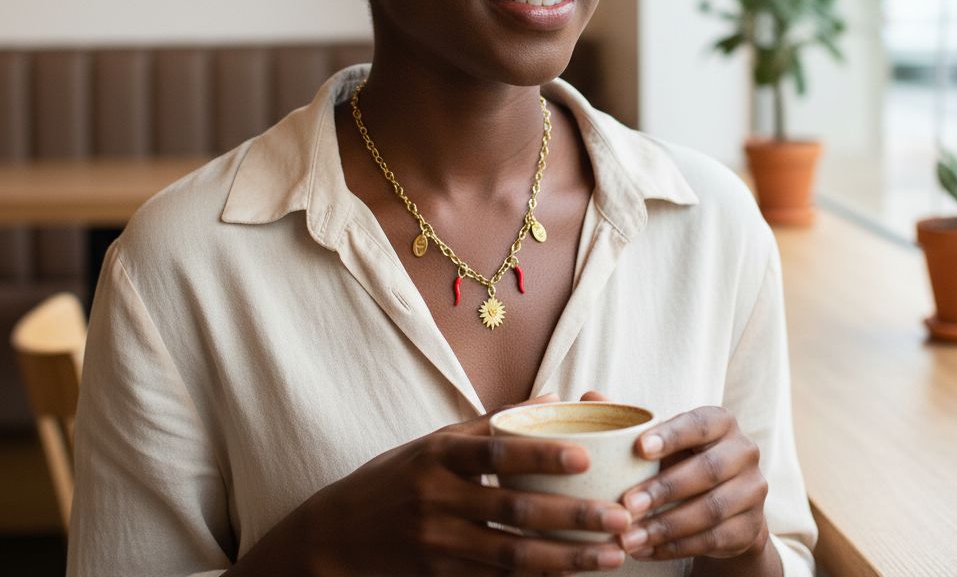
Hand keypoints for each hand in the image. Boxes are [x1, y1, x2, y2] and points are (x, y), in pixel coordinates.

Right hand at [301, 394, 631, 575]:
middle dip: (573, 516)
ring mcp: (439, 544)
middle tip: (620, 517)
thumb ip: (493, 424)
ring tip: (611, 555)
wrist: (337, 537)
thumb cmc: (396, 478)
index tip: (584, 454)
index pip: (496, 450)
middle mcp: (438, 499)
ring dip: (567, 557)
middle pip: (514, 509)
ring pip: (513, 556)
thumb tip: (554, 399)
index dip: (541, 453)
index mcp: (440, 455)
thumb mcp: (435, 441)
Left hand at [614, 405, 770, 563]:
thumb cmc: (680, 458)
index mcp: (721, 421)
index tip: (639, 448)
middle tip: (627, 504)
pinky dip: (676, 547)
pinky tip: (646, 550)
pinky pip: (713, 540)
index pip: (698, 424)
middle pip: (707, 471)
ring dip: (666, 526)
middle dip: (664, 489)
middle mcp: (744, 451)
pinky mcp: (751, 527)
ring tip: (629, 536)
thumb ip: (627, 420)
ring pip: (710, 510)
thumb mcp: (661, 439)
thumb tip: (589, 396)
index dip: (671, 436)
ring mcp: (753, 491)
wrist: (725, 503)